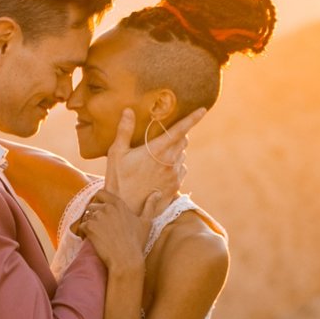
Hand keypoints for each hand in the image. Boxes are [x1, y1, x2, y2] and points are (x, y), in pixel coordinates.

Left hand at [72, 185, 147, 275]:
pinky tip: (91, 240)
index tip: (100, 208)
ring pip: (86, 216)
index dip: (98, 200)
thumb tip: (158, 192)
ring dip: (89, 223)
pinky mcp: (89, 228)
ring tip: (96, 234)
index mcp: (118, 204)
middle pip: (92, 205)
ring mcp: (97, 217)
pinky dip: (84, 233)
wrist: (125, 260)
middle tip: (100, 227)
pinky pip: (81, 226)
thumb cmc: (136, 243)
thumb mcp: (146, 222)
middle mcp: (106, 208)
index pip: (101, 193)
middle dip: (94, 215)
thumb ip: (150, 205)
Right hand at [103, 106, 201, 223]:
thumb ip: (124, 131)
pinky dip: (175, 165)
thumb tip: (128, 110)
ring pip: (182, 155)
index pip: (179, 130)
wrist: (125, 209)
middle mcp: (170, 161)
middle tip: (163, 136)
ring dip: (175, 151)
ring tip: (158, 156)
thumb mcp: (116, 153)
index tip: (203, 109)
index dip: (193, 118)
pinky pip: (181, 169)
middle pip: (183, 140)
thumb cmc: (118, 179)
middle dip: (177, 135)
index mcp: (157, 150)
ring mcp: (174, 175)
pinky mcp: (175, 186)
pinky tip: (160, 170)